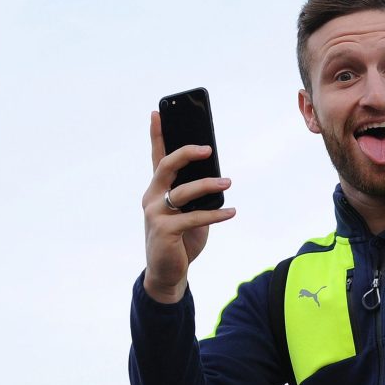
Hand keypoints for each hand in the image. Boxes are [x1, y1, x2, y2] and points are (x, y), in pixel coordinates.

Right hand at [141, 111, 235, 302]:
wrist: (168, 272)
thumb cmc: (181, 240)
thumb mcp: (190, 214)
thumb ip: (197, 196)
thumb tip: (217, 180)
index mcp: (157, 190)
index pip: (156, 157)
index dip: (156, 134)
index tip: (158, 112)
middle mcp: (152, 197)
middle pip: (166, 167)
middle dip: (185, 153)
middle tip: (207, 148)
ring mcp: (156, 214)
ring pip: (182, 192)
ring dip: (207, 185)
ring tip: (227, 183)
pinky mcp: (165, 231)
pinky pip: (194, 217)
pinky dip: (215, 214)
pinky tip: (231, 212)